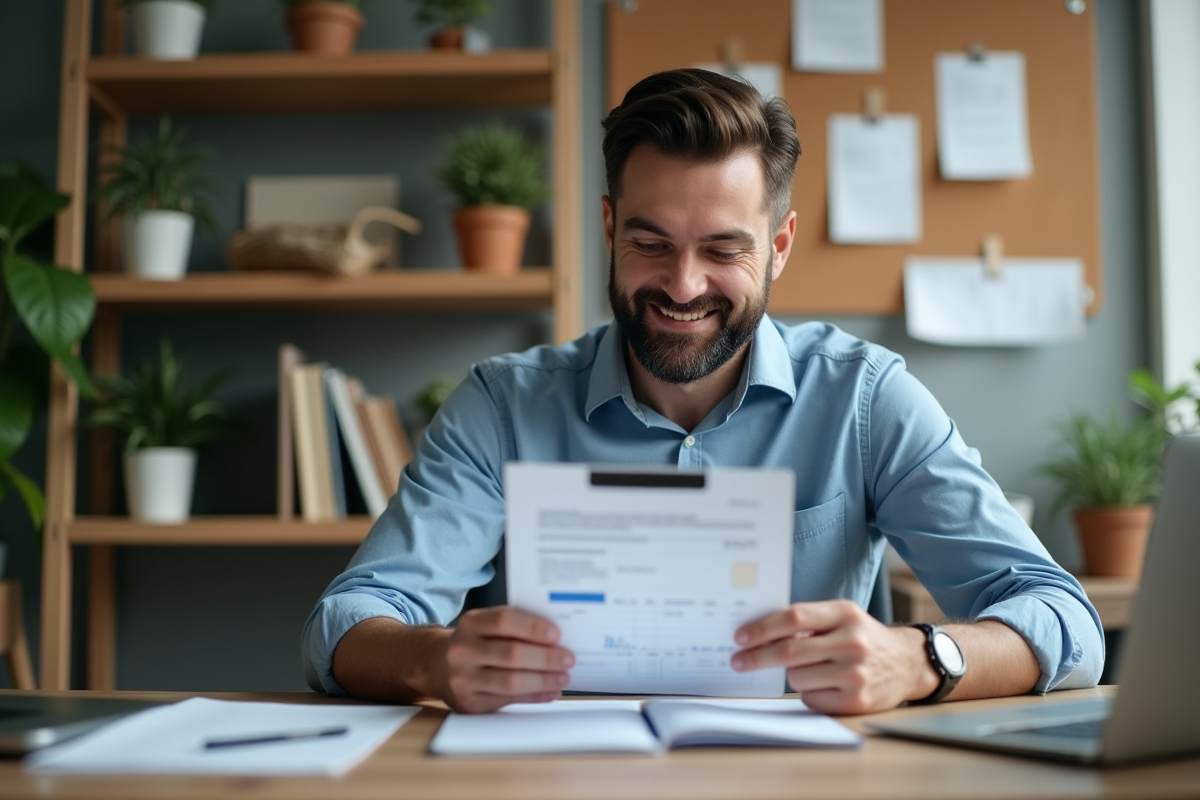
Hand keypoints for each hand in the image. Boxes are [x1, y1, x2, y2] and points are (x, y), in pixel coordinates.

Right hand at [438, 606, 574, 713]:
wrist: (437, 666)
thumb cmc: (474, 642)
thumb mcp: (484, 625)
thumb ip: (513, 627)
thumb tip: (556, 639)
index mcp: (470, 624)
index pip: (504, 621)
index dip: (532, 627)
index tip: (556, 634)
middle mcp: (463, 651)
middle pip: (511, 654)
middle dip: (545, 658)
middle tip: (568, 658)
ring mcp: (463, 679)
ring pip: (510, 682)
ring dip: (543, 680)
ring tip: (563, 677)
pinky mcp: (469, 703)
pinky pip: (508, 701)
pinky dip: (534, 697)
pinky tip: (550, 692)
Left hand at [731, 600, 937, 713]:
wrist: (907, 663)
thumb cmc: (863, 638)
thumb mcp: (843, 617)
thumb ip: (809, 621)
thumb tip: (759, 632)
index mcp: (845, 613)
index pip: (794, 617)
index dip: (762, 628)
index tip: (740, 636)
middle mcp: (852, 642)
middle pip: (789, 651)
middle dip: (757, 656)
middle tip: (738, 661)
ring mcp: (855, 673)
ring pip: (797, 678)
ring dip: (791, 675)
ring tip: (808, 669)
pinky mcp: (857, 701)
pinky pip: (811, 699)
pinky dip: (809, 692)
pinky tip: (825, 684)